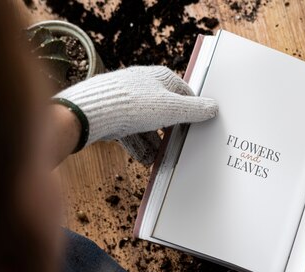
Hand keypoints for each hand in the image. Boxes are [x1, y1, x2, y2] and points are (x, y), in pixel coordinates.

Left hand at [54, 66, 217, 164]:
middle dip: (173, 132)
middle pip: (166, 112)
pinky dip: (140, 146)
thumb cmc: (132, 104)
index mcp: (160, 78)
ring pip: (148, 125)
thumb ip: (195, 110)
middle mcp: (144, 86)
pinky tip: (146, 160)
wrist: (91, 113)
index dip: (193, 111)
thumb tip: (213, 107)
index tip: (199, 126)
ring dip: (156, 144)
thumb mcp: (172, 109)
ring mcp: (128, 101)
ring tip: (163, 159)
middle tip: (181, 147)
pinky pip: (132, 132)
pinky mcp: (115, 115)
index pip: (185, 93)